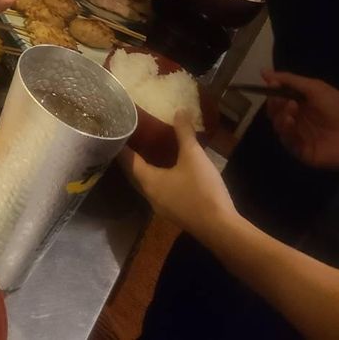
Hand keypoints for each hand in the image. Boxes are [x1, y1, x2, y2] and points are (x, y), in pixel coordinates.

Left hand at [120, 112, 236, 245]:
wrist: (221, 229)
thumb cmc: (201, 190)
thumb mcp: (193, 156)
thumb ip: (184, 133)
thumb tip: (179, 110)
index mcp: (148, 181)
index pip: (128, 161)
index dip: (122, 146)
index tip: (117, 132)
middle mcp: (150, 195)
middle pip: (134, 173)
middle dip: (131, 157)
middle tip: (130, 138)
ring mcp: (162, 207)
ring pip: (147, 183)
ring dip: (144, 168)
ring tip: (146, 150)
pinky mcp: (175, 212)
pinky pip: (159, 190)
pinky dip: (157, 177)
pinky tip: (167, 169)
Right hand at [263, 70, 338, 170]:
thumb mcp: (315, 87)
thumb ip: (290, 80)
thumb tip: (263, 72)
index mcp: (300, 105)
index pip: (278, 100)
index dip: (272, 93)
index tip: (271, 85)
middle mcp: (299, 121)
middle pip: (275, 114)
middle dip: (274, 106)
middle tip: (281, 100)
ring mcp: (301, 137)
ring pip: (279, 129)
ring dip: (280, 118)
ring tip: (290, 111)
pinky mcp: (304, 153)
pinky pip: (289, 144)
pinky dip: (286, 132)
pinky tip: (291, 122)